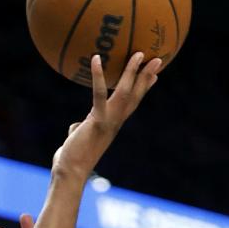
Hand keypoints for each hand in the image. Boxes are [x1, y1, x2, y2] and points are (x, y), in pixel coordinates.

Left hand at [53, 52, 162, 179]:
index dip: (144, 88)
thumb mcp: (79, 140)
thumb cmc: (72, 159)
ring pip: (125, 93)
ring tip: (139, 54)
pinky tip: (96, 59)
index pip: (132, 103)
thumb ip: (81, 130)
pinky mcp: (97, 122)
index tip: (154, 76)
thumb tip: (76, 127)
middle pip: (136, 95)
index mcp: (113, 124)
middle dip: (147, 76)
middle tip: (157, 58)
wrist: (71, 174)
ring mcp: (108, 122)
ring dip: (133, 72)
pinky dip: (98, 76)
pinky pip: (99, 95)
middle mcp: (115, 122)